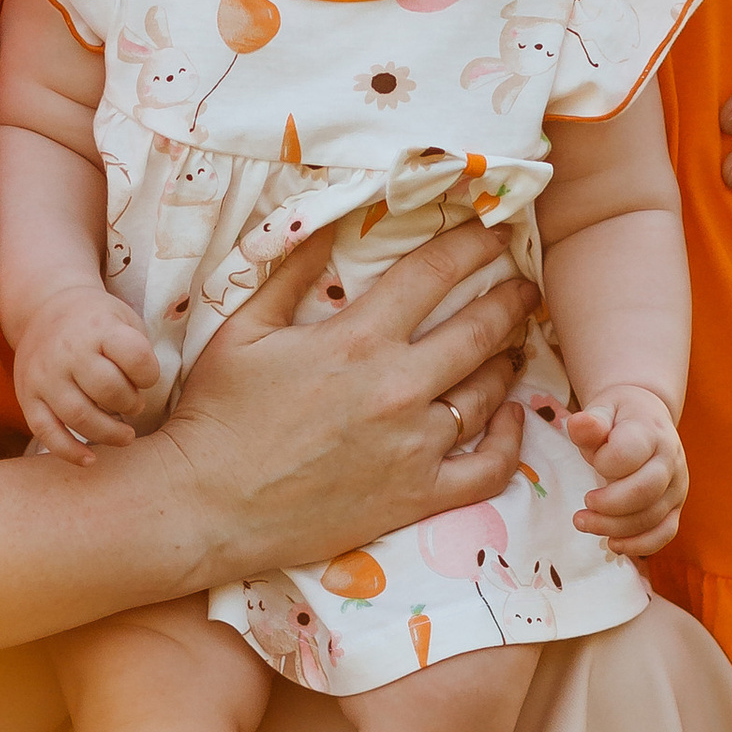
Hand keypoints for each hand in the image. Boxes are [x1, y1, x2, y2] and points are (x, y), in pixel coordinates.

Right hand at [11, 286, 161, 454]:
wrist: (43, 312)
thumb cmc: (95, 323)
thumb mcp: (124, 319)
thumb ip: (138, 351)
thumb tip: (145, 394)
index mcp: (98, 327)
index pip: (134, 356)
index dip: (149, 374)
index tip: (147, 378)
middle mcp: (67, 351)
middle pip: (107, 389)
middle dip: (130, 404)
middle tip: (135, 405)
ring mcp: (44, 376)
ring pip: (79, 416)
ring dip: (109, 433)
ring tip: (125, 435)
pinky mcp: (27, 397)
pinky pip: (46, 432)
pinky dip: (69, 451)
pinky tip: (90, 460)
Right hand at [163, 218, 534, 575]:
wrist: (204, 505)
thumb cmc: (217, 415)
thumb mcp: (243, 330)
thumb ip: (291, 275)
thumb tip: (326, 225)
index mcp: (357, 340)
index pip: (433, 274)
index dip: (472, 243)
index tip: (496, 229)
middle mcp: (398, 388)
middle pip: (480, 329)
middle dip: (512, 299)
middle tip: (527, 286)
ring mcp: (414, 446)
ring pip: (488, 392)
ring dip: (509, 360)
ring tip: (515, 344)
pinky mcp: (418, 497)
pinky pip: (488, 468)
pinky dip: (509, 441)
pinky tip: (510, 417)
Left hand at [564, 387, 685, 557]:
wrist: (649, 418)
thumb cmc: (619, 417)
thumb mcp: (602, 410)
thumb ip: (590, 423)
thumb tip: (580, 425)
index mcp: (650, 431)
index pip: (627, 455)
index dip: (603, 463)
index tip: (592, 461)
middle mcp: (670, 459)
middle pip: (644, 492)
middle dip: (607, 507)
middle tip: (581, 510)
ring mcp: (677, 485)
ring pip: (651, 517)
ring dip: (614, 528)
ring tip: (584, 523)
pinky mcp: (675, 506)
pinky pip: (665, 533)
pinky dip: (640, 545)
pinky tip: (613, 543)